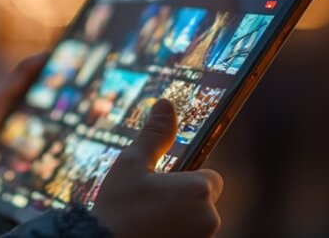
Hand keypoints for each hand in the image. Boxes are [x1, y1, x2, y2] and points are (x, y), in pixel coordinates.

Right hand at [92, 98, 224, 237]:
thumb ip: (154, 134)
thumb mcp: (131, 164)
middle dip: (182, 201)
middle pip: (203, 202)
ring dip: (179, 219)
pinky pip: (189, 236)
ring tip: (147, 220)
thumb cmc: (117, 208)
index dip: (188, 179)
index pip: (210, 178)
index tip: (164, 185)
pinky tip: (150, 233)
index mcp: (199, 189)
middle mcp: (209, 218)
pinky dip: (174, 234)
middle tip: (150, 204)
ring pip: (196, 222)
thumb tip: (165, 104)